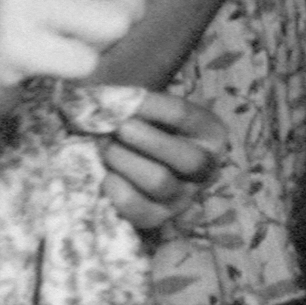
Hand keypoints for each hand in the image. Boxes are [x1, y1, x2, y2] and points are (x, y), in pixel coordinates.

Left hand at [97, 90, 225, 231]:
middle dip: (142, 139)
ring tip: (105, 148)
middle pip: (188, 158)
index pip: (182, 114)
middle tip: (115, 128)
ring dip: (124, 160)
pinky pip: (138, 208)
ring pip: (160, 182)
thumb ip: (125, 94)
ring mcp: (184, 197)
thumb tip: (95, 87)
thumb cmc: (134, 119)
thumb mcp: (140, 102)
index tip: (117, 100)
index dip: (144, 105)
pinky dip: (116, 189)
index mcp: (210, 131)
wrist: (122, 151)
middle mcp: (206, 167)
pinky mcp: (157, 217)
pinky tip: (106, 175)